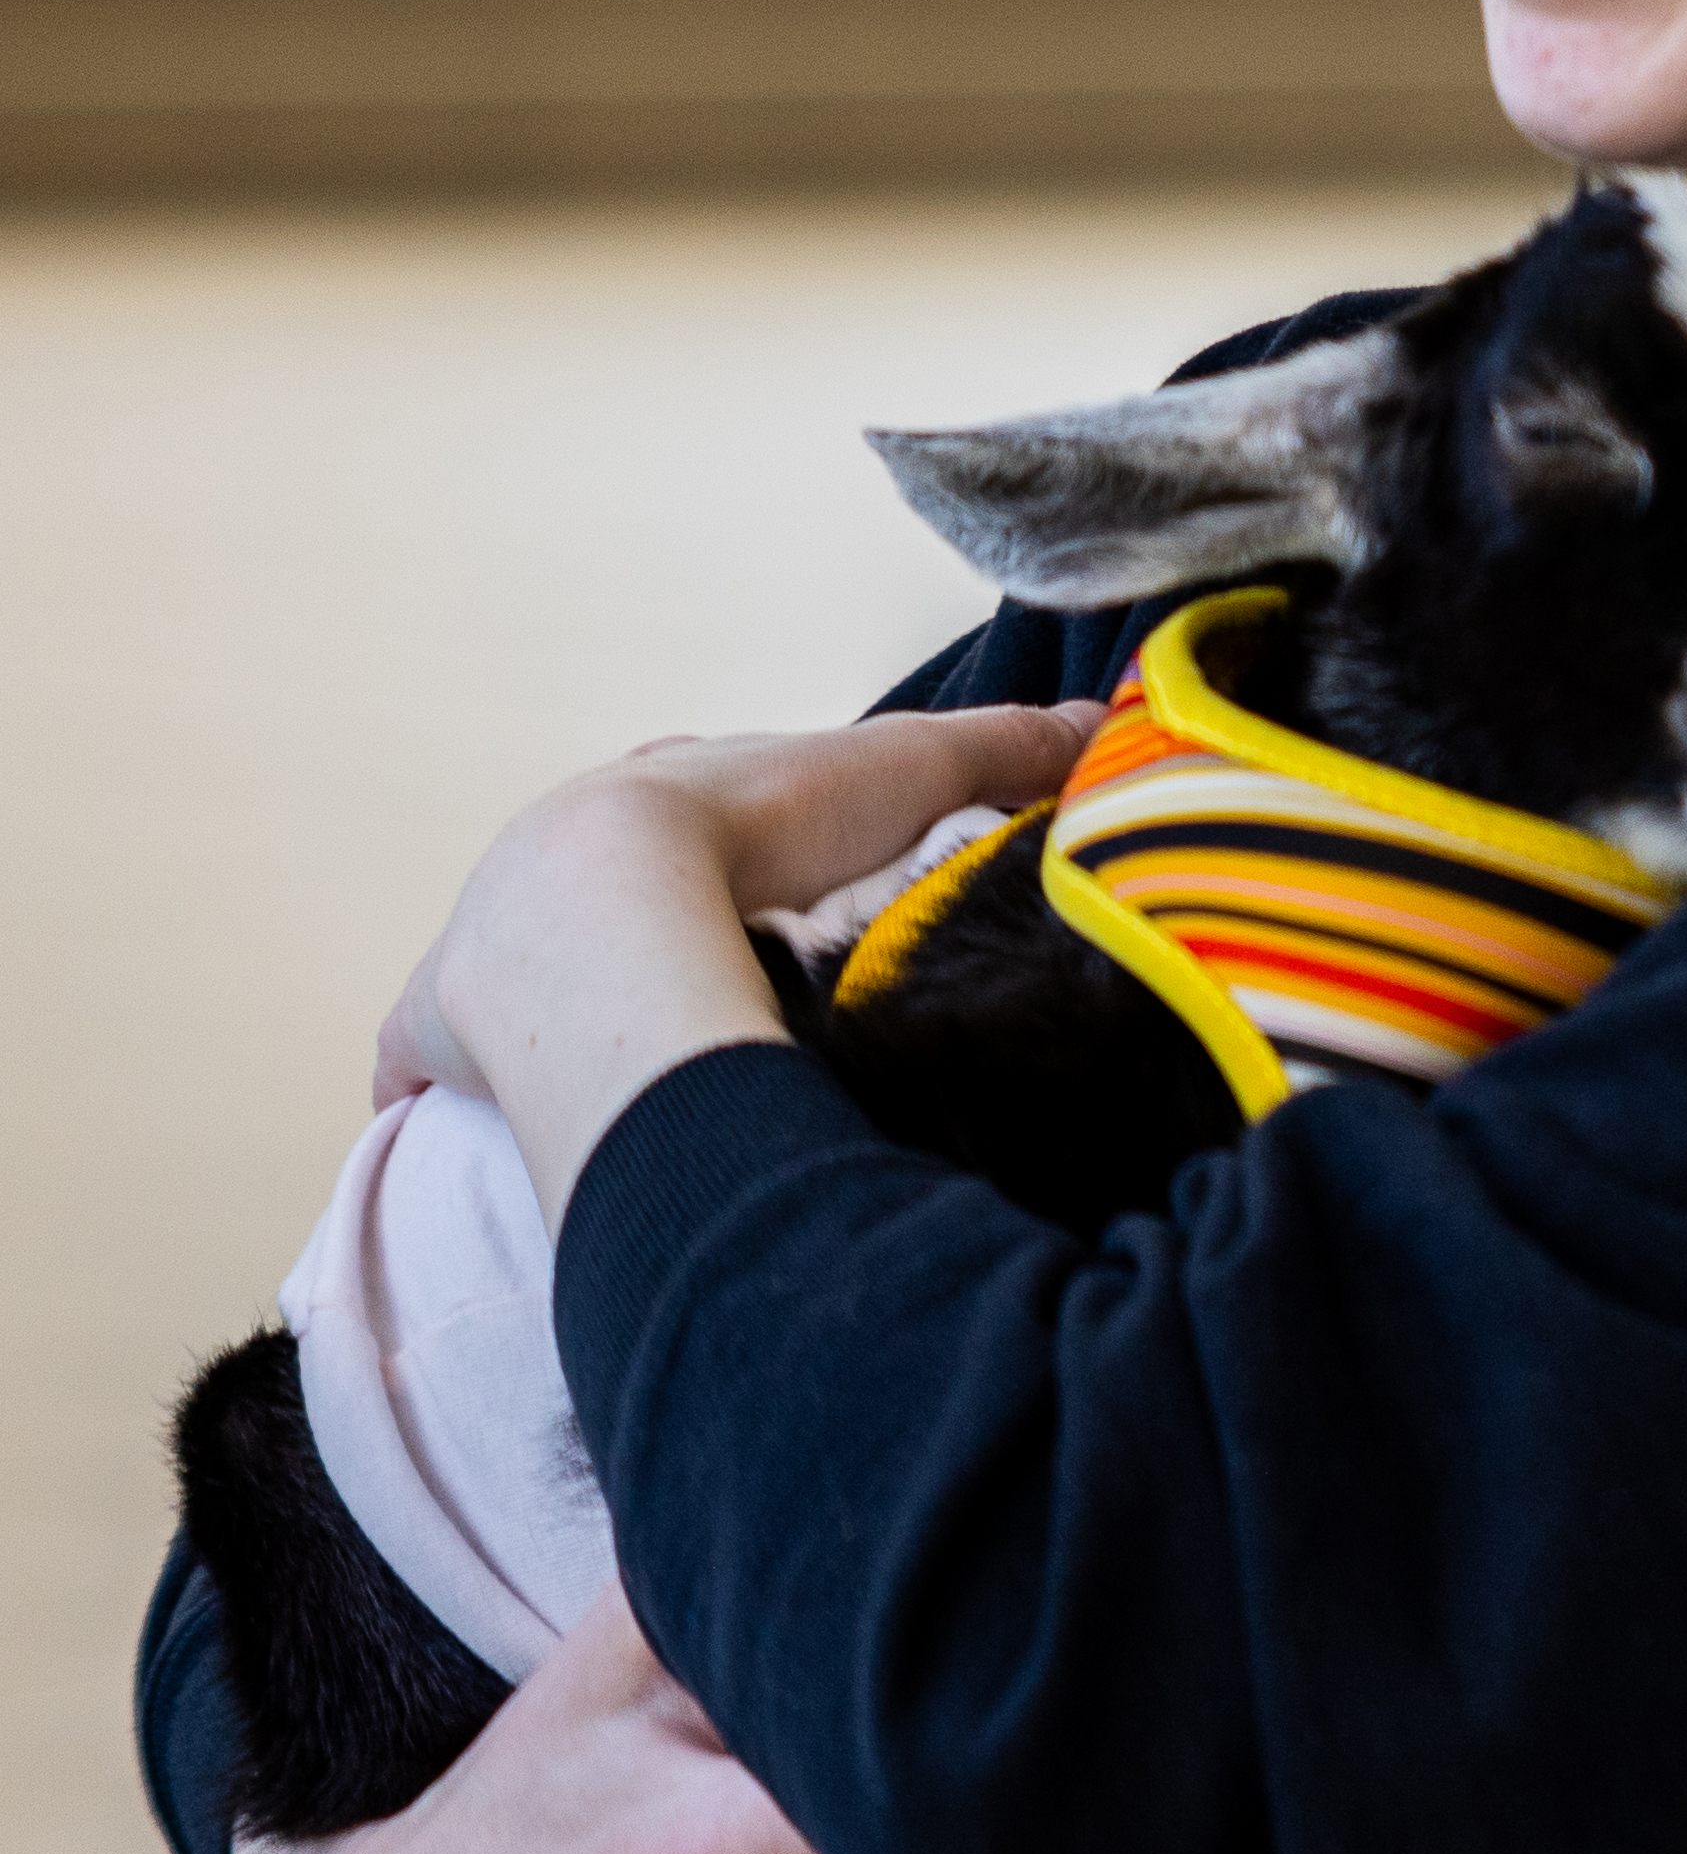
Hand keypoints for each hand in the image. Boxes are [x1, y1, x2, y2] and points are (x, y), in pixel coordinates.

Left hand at [372, 701, 1100, 1220]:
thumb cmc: (769, 827)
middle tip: (705, 991)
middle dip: (638, 935)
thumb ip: (1008, 755)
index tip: (783, 896)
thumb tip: (1101, 726)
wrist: (625, 897)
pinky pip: (418, 1062)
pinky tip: (451, 1127)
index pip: (697, 815)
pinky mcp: (441, 1023)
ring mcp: (490, 940)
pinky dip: (433, 1090)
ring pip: (516, 976)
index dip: (743, 851)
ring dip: (553, 1012)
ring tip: (612, 1068)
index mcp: (656, 797)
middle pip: (601, 898)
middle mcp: (557, 857)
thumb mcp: (913, 776)